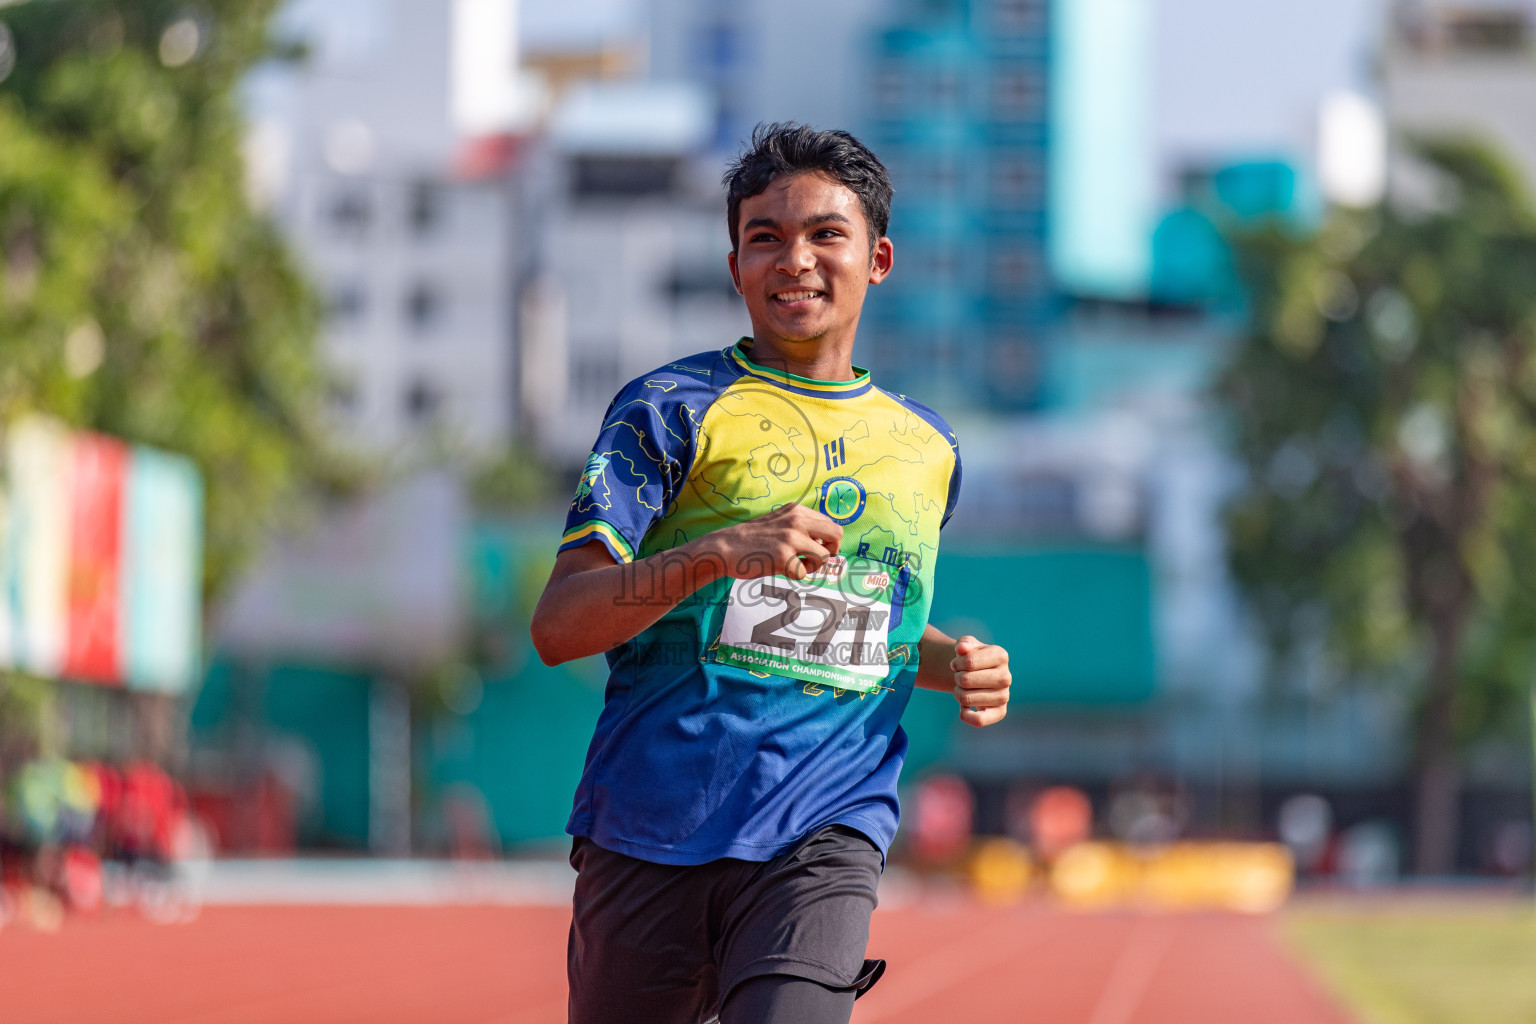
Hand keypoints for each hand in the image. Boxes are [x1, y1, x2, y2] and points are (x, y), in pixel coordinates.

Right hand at [700, 503, 841, 580]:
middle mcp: (796, 520)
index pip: (831, 524)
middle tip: (816, 560)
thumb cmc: (753, 539)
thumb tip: (827, 544)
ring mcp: (790, 538)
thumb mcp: (779, 522)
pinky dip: (795, 575)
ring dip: (814, 566)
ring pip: (825, 556)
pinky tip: (781, 569)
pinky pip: (804, 573)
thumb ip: (802, 528)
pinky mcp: (783, 557)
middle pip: (836, 535)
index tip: (816, 550)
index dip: (828, 541)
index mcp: (797, 510)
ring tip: (797, 566)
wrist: (724, 547)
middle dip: (831, 551)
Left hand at [950, 636, 1009, 726]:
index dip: (956, 663)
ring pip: (967, 699)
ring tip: (962, 689)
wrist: (978, 675)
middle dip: (956, 678)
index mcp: (1001, 655)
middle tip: (959, 677)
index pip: (968, 662)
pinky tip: (964, 707)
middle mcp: (1006, 676)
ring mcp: (1004, 696)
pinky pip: (979, 720)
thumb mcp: (966, 645)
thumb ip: (963, 643)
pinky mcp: (1000, 712)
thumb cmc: (971, 657)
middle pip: (965, 680)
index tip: (956, 664)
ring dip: (958, 694)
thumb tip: (962, 648)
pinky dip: (965, 715)